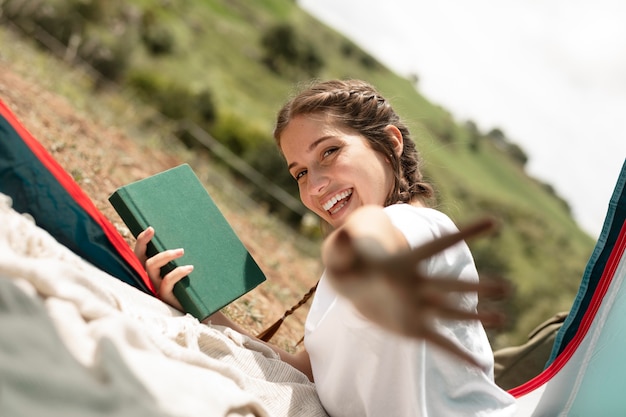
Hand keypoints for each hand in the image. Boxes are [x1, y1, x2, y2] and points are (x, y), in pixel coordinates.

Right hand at [134, 226, 192, 311]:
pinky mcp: (166, 296)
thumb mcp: (188, 266)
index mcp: (155, 268)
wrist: (201, 307)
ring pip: (151, 267)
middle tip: (154, 230)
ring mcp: (157, 286)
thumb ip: (186, 254)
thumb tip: (195, 230)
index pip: (140, 252)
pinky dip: (178, 272)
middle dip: (144, 242)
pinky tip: (190, 268)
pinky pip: (167, 281)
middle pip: (139, 258)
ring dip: (164, 255)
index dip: (142, 240)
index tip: (151, 228)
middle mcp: (152, 276)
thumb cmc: (195, 283)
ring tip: (181, 251)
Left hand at [325, 218, 507, 366]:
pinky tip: (477, 364)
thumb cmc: (348, 264)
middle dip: (476, 287)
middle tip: (507, 287)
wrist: (350, 286)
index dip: (465, 233)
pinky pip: (438, 342)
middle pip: (449, 286)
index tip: (493, 221)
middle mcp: (417, 284)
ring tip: (503, 318)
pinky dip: (457, 353)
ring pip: (450, 312)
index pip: (437, 246)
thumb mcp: (341, 254)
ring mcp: (417, 307)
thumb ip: (343, 246)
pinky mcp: (413, 327)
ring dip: (475, 316)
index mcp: (404, 263)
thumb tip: (343, 234)